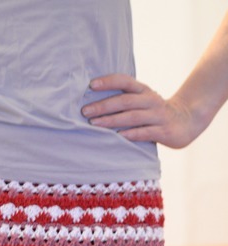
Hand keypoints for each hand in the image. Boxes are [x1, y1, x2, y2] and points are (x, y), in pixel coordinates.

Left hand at [81, 74, 200, 148]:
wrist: (186, 122)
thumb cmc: (155, 113)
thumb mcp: (142, 102)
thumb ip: (125, 101)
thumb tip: (94, 104)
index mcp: (143, 91)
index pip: (125, 81)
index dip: (108, 81)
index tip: (91, 85)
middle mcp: (150, 100)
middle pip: (125, 101)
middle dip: (104, 106)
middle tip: (85, 111)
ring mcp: (158, 115)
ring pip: (132, 117)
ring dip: (112, 120)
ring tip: (94, 124)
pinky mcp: (163, 131)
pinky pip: (144, 132)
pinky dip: (130, 134)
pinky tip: (117, 137)